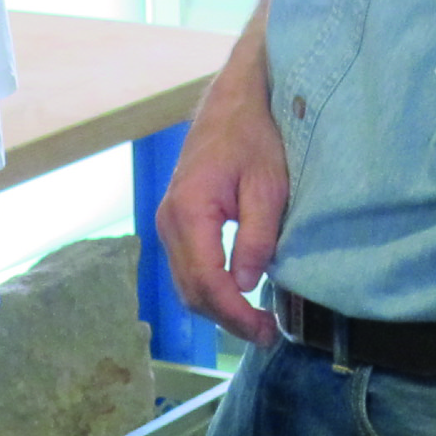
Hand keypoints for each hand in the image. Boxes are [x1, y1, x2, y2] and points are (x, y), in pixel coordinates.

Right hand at [155, 14, 286, 346]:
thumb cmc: (255, 134)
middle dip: (228, 320)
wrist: (234, 99)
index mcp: (188, 211)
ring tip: (256, 323)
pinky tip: (239, 296)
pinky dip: (211, 290)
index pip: (207, 282)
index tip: (266, 331)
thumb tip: (246, 284)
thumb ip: (256, 237)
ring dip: (218, 309)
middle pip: (191, 291)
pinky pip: (188, 268)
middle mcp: (168, 220)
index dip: (236, 314)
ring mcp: (168, 221)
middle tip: (267, 335)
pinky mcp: (176, 221)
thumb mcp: (268, 185)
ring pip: (186, 284)